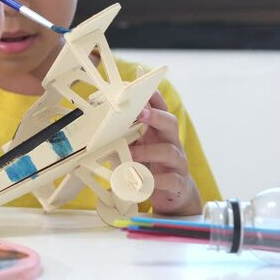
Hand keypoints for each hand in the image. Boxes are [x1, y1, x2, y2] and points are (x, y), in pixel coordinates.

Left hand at [130, 91, 201, 214]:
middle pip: (170, 122)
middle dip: (156, 116)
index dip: (153, 96)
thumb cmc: (151, 165)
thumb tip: (101, 127)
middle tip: (140, 113)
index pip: (160, 108)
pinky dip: (156, 180)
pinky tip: (145, 181)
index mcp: (158, 131)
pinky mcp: (178, 181)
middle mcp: (170, 142)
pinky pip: (171, 178)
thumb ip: (126, 137)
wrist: (172, 193)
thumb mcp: (138, 148)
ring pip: (170, 150)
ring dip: (148, 151)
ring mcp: (177, 162)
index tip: (140, 85)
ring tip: (131, 156)